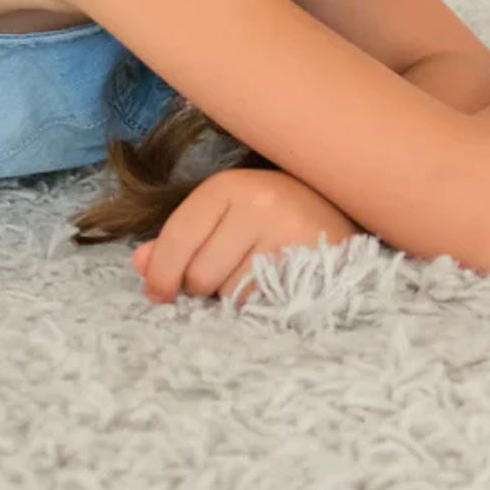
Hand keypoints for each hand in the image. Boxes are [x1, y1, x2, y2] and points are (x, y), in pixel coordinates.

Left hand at [130, 168, 361, 305]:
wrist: (350, 210)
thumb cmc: (276, 217)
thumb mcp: (226, 216)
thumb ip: (182, 239)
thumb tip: (140, 263)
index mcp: (229, 185)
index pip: (177, 237)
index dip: (161, 274)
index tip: (159, 294)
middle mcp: (259, 200)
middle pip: (200, 274)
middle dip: (206, 286)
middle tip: (231, 273)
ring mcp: (288, 231)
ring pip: (232, 294)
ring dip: (238, 296)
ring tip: (262, 274)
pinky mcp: (311, 262)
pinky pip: (264, 303)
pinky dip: (264, 304)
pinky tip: (279, 285)